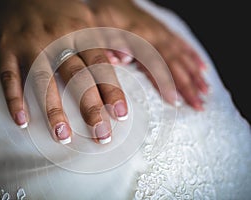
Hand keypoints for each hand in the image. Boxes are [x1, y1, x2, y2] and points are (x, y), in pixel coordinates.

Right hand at [0, 0, 127, 143]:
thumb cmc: (57, 8)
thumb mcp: (85, 17)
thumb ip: (104, 39)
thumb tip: (123, 60)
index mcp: (79, 32)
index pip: (100, 65)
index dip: (111, 90)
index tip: (120, 115)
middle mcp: (56, 38)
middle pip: (76, 76)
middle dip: (90, 108)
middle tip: (101, 135)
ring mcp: (29, 43)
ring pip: (43, 80)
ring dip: (53, 110)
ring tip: (62, 136)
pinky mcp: (5, 47)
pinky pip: (8, 76)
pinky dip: (14, 99)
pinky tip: (21, 121)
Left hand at [89, 0, 207, 109]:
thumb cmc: (103, 12)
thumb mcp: (100, 26)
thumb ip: (111, 43)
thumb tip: (123, 58)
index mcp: (140, 36)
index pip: (157, 64)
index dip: (167, 84)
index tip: (176, 102)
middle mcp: (156, 34)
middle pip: (176, 63)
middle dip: (188, 85)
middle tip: (199, 105)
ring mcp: (162, 31)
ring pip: (183, 55)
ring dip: (195, 73)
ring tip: (205, 90)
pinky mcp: (164, 29)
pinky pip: (182, 43)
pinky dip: (193, 56)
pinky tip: (202, 66)